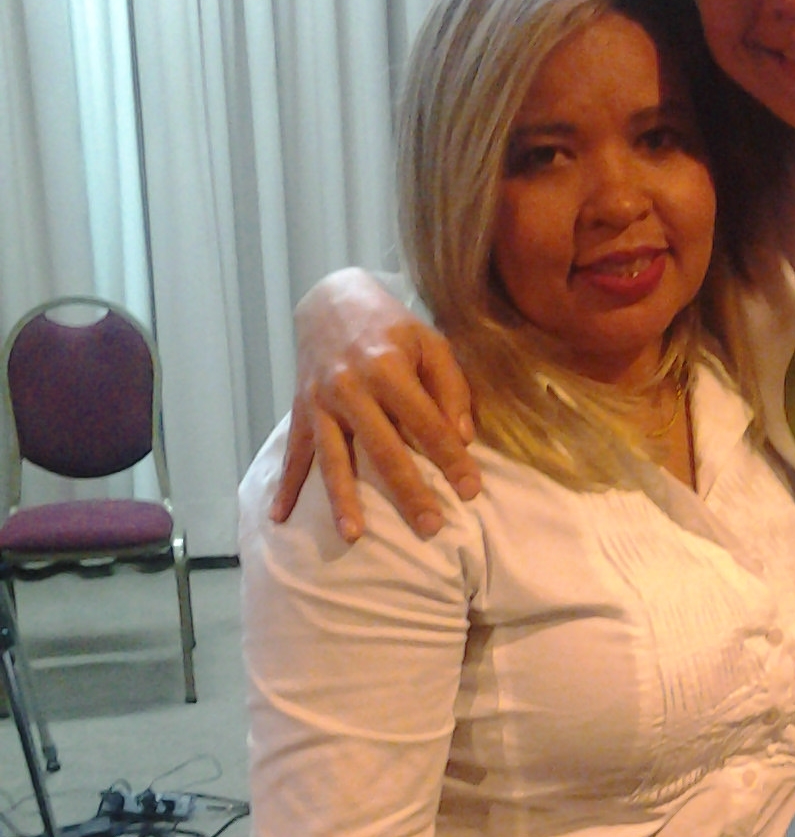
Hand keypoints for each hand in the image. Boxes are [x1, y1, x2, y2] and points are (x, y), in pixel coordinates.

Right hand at [271, 269, 480, 541]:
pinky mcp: (300, 410)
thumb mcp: (431, 343)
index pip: (426, 424)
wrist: (331, 301)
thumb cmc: (392, 327)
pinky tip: (280, 517)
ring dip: (343, 499)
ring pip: (333, 458)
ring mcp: (320, 401)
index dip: (452, 459)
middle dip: (408, 491)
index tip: (471, 491)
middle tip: (431, 527)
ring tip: (353, 536)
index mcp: (387, 367)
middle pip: (383, 449)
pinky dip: (285, 486)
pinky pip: (293, 453)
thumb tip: (463, 438)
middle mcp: (350, 387)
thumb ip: (450, 388)